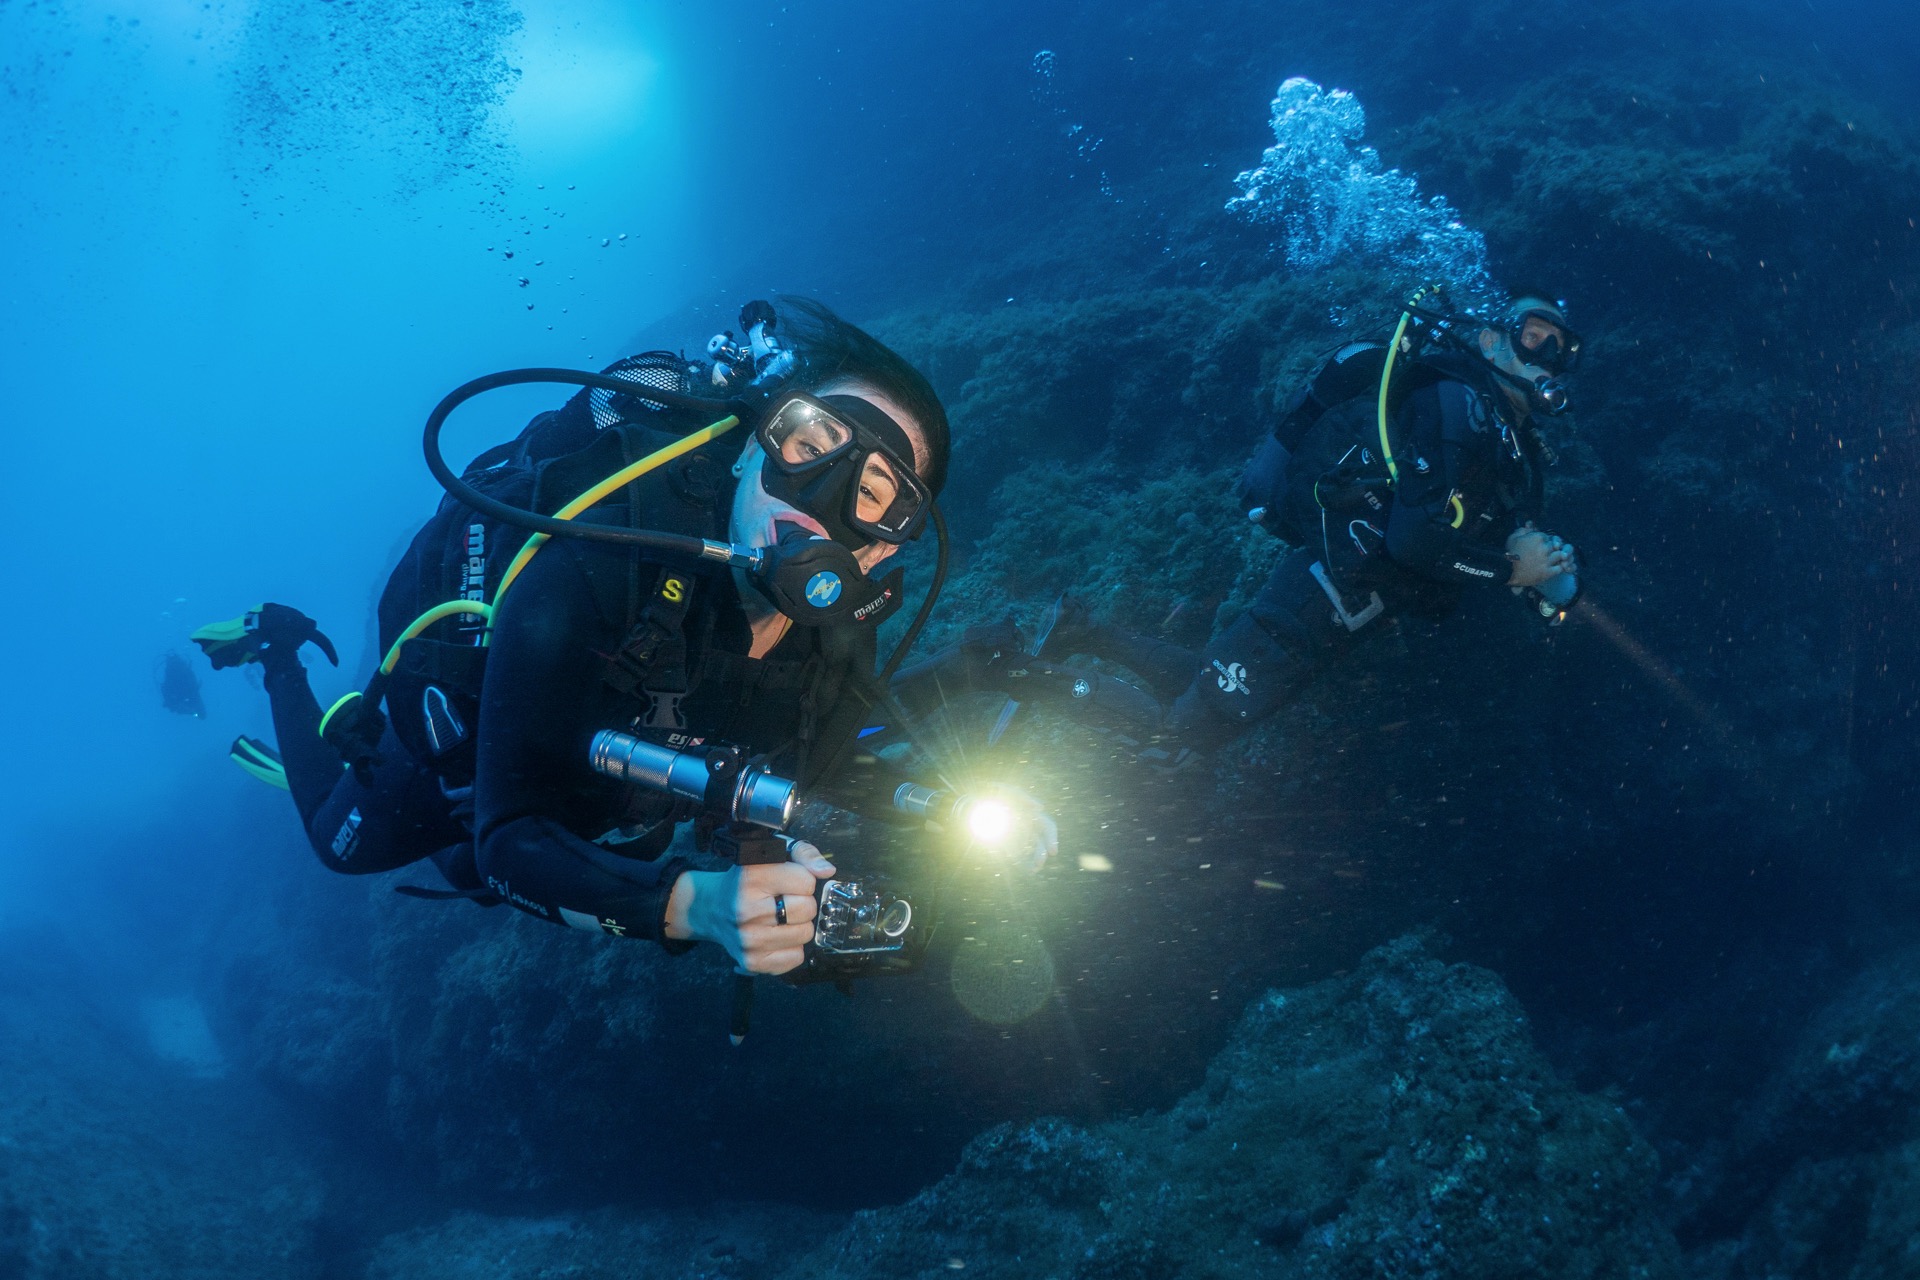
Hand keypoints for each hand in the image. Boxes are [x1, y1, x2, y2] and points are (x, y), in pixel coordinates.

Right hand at [664, 841, 834, 974]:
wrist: (712, 908)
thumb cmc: (746, 881)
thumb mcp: (771, 855)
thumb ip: (804, 855)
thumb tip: (826, 870)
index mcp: (752, 876)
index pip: (806, 881)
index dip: (802, 880)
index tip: (788, 882)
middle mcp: (747, 908)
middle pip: (808, 909)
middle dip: (802, 903)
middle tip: (785, 900)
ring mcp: (749, 938)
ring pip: (805, 934)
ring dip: (798, 925)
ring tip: (780, 918)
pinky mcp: (752, 960)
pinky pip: (796, 957)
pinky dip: (791, 947)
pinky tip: (777, 935)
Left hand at [960, 790, 1057, 872]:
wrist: (974, 804)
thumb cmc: (993, 794)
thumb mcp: (1008, 791)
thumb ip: (1024, 796)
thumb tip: (1041, 807)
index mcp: (1033, 816)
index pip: (1048, 828)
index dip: (1052, 839)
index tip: (1053, 852)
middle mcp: (1029, 828)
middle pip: (1041, 843)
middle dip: (1041, 854)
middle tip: (1038, 864)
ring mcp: (1019, 838)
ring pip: (1031, 853)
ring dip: (1034, 861)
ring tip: (1031, 869)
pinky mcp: (1009, 846)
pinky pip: (1019, 857)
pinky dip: (1022, 864)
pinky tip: (1023, 869)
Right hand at [1505, 525, 1573, 588]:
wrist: (1506, 570)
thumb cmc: (1509, 552)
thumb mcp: (1514, 537)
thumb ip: (1524, 529)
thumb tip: (1530, 524)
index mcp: (1538, 537)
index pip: (1549, 537)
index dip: (1546, 541)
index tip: (1541, 546)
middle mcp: (1545, 548)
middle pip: (1555, 546)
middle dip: (1551, 549)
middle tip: (1545, 554)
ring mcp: (1547, 560)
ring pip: (1560, 556)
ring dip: (1556, 558)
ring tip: (1550, 561)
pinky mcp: (1548, 572)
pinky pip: (1559, 568)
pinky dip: (1558, 568)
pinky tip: (1552, 568)